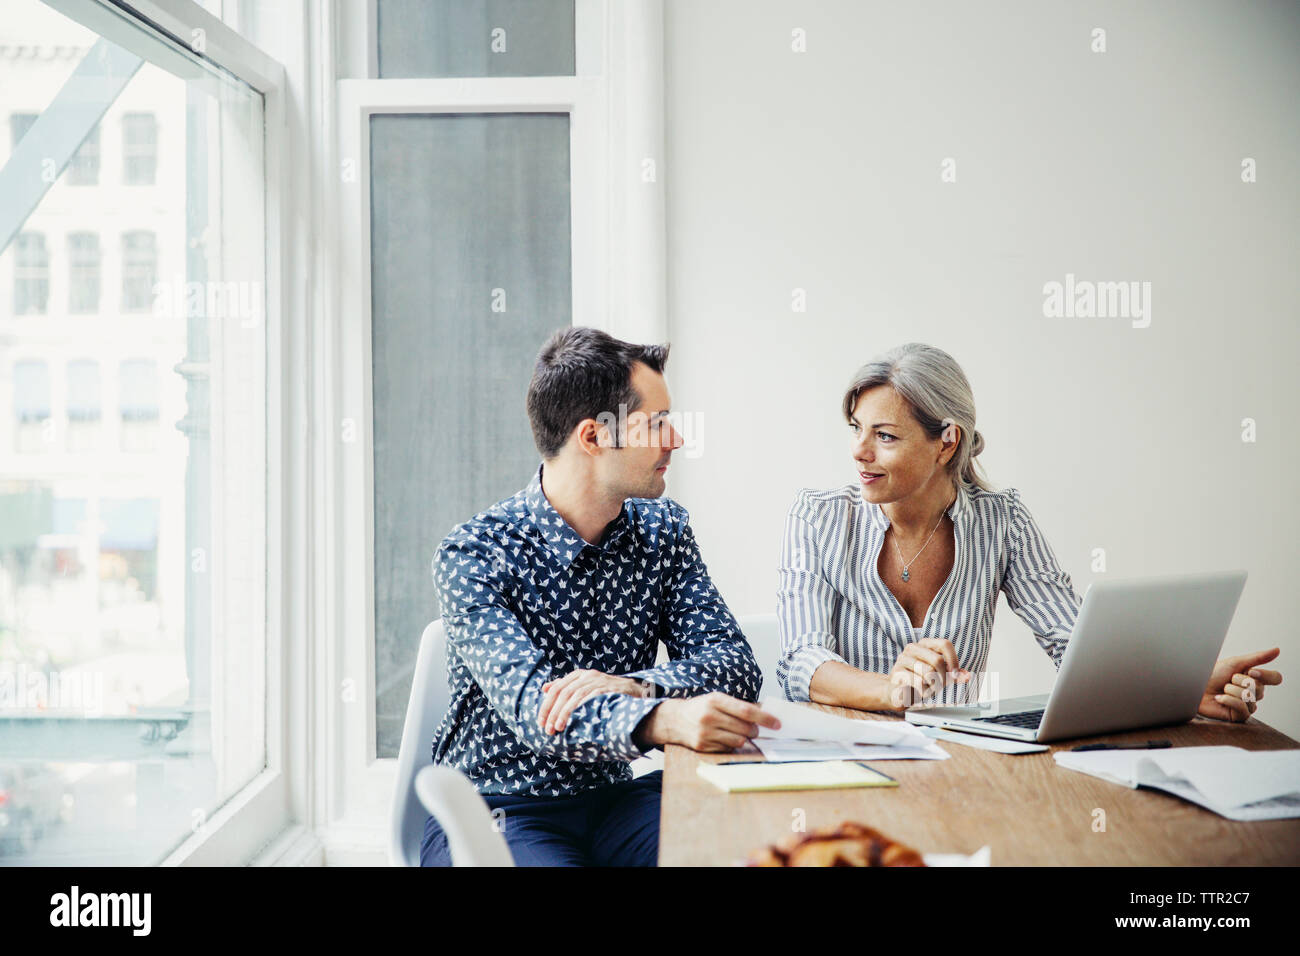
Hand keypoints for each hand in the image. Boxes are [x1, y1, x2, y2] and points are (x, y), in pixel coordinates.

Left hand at [538, 669, 647, 733]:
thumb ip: (567, 687)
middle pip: (563, 693)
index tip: (541, 721)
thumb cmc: (608, 694)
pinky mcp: (608, 689)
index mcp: (580, 675)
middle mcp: (588, 676)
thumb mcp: (586, 687)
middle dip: (552, 712)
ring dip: (563, 713)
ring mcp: (598, 681)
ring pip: (574, 696)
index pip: (556, 688)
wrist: (637, 692)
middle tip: (547, 729)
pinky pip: (590, 699)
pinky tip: (574, 722)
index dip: (546, 705)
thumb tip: (544, 688)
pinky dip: (580, 710)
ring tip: (557, 728)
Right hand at [638, 692, 780, 751]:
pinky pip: (728, 749)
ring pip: (739, 741)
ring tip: (740, 734)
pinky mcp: (703, 746)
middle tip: (754, 730)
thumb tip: (764, 715)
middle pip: (745, 728)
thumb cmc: (702, 708)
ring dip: (744, 739)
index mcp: (715, 700)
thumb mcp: (717, 699)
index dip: (765, 718)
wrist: (675, 719)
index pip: (747, 711)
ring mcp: (705, 732)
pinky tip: (725, 738)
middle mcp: (710, 716)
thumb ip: (738, 707)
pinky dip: (732, 745)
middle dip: (755, 731)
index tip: (777, 723)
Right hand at [887, 637, 970, 708]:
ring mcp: (903, 659)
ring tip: (928, 689)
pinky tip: (920, 692)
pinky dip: (923, 690)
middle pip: (937, 660)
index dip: (953, 660)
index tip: (954, 673)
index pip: (944, 644)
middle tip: (939, 685)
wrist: (898, 692)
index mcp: (924, 644)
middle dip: (942, 677)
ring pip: (928, 672)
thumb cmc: (921, 680)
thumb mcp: (940, 676)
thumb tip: (967, 676)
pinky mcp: (897, 672)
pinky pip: (918, 682)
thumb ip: (953, 675)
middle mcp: (912, 648)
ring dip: (932, 686)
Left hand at [1197, 647, 1282, 722]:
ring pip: (1250, 698)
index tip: (1250, 670)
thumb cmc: (1212, 673)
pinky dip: (1229, 700)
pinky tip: (1219, 698)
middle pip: (1260, 688)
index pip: (1275, 678)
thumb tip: (1277, 650)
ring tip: (1222, 689)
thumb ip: (1257, 658)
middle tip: (1227, 680)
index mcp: (1255, 678)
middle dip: (1240, 681)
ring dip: (1232, 690)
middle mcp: (1253, 692)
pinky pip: (1242, 709)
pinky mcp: (1238, 716)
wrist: (1193, 684)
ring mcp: (1247, 705)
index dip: (1265, 675)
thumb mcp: (1235, 662)